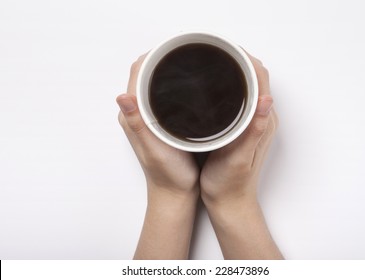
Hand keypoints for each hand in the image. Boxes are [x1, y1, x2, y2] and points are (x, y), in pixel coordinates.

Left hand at [116, 54, 199, 258]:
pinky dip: (171, 84)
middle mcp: (138, 113)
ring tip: (186, 62)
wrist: (175, 192)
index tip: (171, 48)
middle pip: (145, 75)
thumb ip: (137, 124)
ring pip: (154, 84)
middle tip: (183, 51)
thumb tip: (122, 96)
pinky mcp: (160, 122)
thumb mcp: (153, 149)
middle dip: (160, 59)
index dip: (151, 56)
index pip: (136, 74)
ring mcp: (149, 118)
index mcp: (132, 116)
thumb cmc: (167, 174)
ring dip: (166, 70)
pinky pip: (162, 95)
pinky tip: (188, 85)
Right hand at [200, 54, 282, 258]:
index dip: (247, 61)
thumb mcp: (238, 159)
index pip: (261, 80)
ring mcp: (253, 122)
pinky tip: (214, 86)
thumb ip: (254, 131)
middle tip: (214, 52)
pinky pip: (241, 98)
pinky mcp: (243, 127)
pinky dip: (231, 85)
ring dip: (235, 71)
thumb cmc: (230, 183)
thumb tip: (265, 100)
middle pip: (255, 78)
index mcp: (263, 122)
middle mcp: (261, 119)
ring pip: (248, 86)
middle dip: (239, 61)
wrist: (229, 201)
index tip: (226, 50)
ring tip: (213, 63)